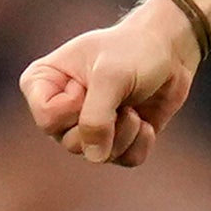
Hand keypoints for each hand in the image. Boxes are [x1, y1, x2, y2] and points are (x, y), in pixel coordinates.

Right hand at [19, 0, 202, 169]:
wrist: (168, 52)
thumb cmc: (132, 50)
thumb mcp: (111, 76)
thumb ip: (96, 118)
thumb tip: (96, 157)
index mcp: (42, 83)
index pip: (47, 119)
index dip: (75, 106)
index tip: (91, 80)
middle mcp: (59, 111)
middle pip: (72, 142)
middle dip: (106, 121)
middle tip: (119, 95)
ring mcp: (85, 129)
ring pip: (99, 156)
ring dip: (126, 131)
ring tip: (132, 104)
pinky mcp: (114, 141)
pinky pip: (124, 159)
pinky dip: (140, 141)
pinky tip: (145, 120)